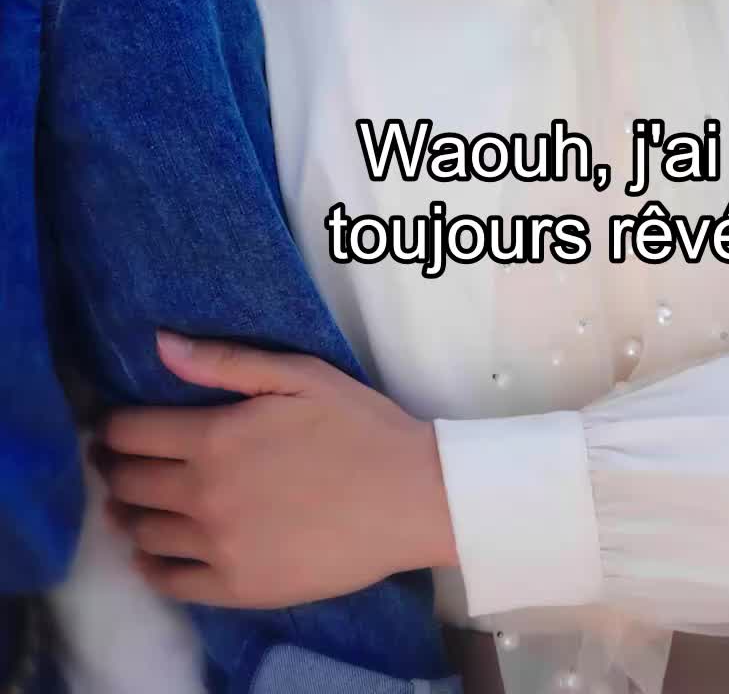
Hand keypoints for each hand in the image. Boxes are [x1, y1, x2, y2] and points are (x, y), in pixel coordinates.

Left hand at [93, 331, 458, 606]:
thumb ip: (224, 362)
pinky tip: (155, 552)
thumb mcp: (297, 374)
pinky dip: (151, 566)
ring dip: (129, 515)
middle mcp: (205, 496)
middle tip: (116, 461)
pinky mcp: (237, 587)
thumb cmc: (358, 425)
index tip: (115, 426)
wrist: (410, 497)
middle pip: (129, 483)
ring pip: (143, 534)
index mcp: (215, 438)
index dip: (114, 427)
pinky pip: (170, 582)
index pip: (131, 433)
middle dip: (115, 468)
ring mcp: (218, 547)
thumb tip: (160, 345)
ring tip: (133, 504)